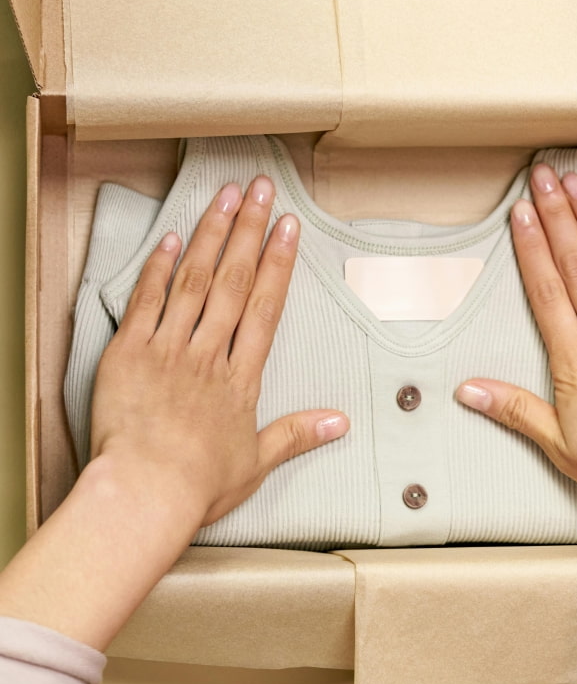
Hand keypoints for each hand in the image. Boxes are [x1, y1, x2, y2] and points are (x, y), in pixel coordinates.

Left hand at [90, 176, 348, 526]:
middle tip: (261, 189)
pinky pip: (145, 301)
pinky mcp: (128, 353)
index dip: (279, 262)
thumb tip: (341, 422)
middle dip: (250, 230)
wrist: (144, 494)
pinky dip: (157, 267)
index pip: (265, 307)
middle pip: (234, 281)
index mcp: (241, 378)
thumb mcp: (256, 463)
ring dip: (211, 235)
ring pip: (193, 280)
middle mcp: (208, 353)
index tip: (288, 227)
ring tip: (225, 197)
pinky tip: (170, 237)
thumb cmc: (198, 484)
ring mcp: (167, 349)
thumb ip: (297, 434)